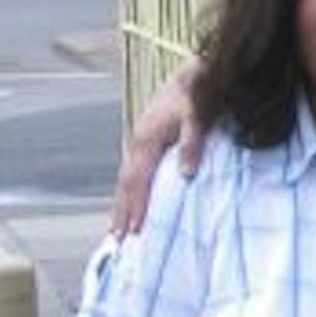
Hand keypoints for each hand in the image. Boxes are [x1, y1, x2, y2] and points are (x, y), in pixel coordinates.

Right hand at [109, 58, 205, 235]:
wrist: (193, 75)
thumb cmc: (198, 95)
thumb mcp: (199, 115)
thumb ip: (192, 142)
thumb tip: (187, 174)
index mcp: (147, 139)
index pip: (137, 180)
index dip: (134, 206)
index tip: (132, 231)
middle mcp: (138, 142)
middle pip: (125, 184)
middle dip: (121, 212)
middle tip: (116, 242)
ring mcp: (140, 143)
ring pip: (127, 180)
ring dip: (122, 205)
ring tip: (118, 232)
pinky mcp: (147, 143)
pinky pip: (135, 173)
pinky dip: (131, 192)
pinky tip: (133, 206)